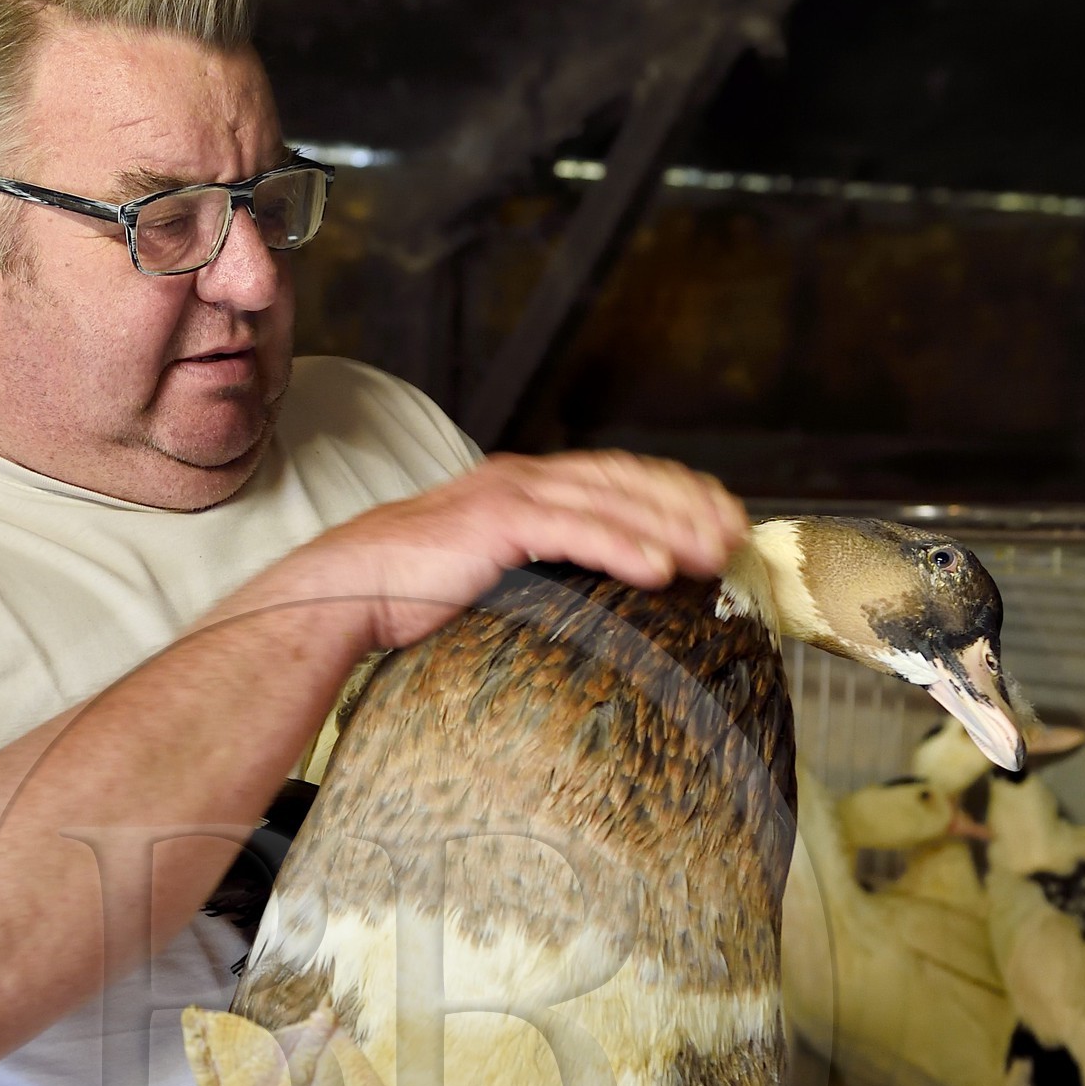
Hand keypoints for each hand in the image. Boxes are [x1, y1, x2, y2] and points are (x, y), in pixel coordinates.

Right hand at [241, 450, 748, 652]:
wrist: (345, 589)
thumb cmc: (407, 593)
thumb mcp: (486, 577)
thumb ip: (533, 574)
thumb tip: (579, 607)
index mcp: (524, 487)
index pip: (616, 478)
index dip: (673, 493)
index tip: (720, 519)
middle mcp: (523, 479)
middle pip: (627, 479)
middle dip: (689, 502)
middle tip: (739, 532)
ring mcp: (510, 495)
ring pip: (612, 499)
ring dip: (671, 524)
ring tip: (716, 552)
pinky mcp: (497, 521)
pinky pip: (576, 530)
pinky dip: (623, 545)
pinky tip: (661, 568)